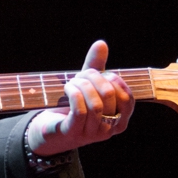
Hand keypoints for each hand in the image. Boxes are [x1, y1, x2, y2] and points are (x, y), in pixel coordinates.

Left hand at [26, 40, 132, 156]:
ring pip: (95, 104)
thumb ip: (97, 66)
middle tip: (80, 75)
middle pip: (109, 96)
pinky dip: (74, 94)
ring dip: (82, 86)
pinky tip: (68, 88)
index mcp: (119, 120)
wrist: (50, 130)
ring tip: (72, 82)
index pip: (127, 97)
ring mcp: (91, 134)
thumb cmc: (73, 107)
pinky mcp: (73, 133)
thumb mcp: (88, 86)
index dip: (113, 80)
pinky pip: (80, 111)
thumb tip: (101, 44)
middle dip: (94, 78)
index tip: (98, 73)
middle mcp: (109, 130)